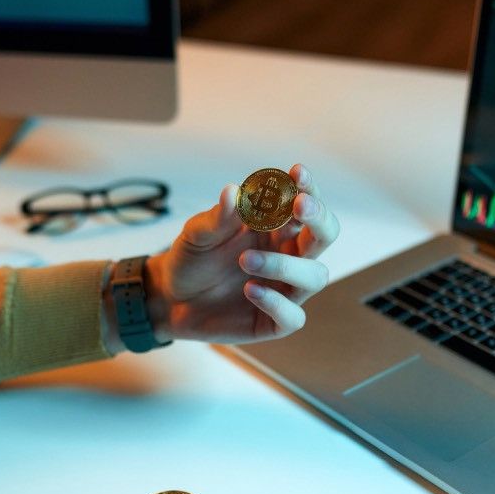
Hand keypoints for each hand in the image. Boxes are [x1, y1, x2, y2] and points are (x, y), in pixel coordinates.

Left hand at [145, 164, 339, 344]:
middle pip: (325, 236)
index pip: (304, 203)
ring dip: (285, 265)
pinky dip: (276, 302)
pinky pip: (293, 315)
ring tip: (244, 260)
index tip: (296, 173)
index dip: (307, 187)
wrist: (169, 298)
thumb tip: (232, 191)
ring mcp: (284, 289)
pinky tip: (250, 290)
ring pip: (315, 276)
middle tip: (299, 206)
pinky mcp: (273, 321)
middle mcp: (287, 255)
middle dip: (319, 219)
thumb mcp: (197, 234)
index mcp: (275, 228)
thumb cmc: (191, 259)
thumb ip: (218, 217)